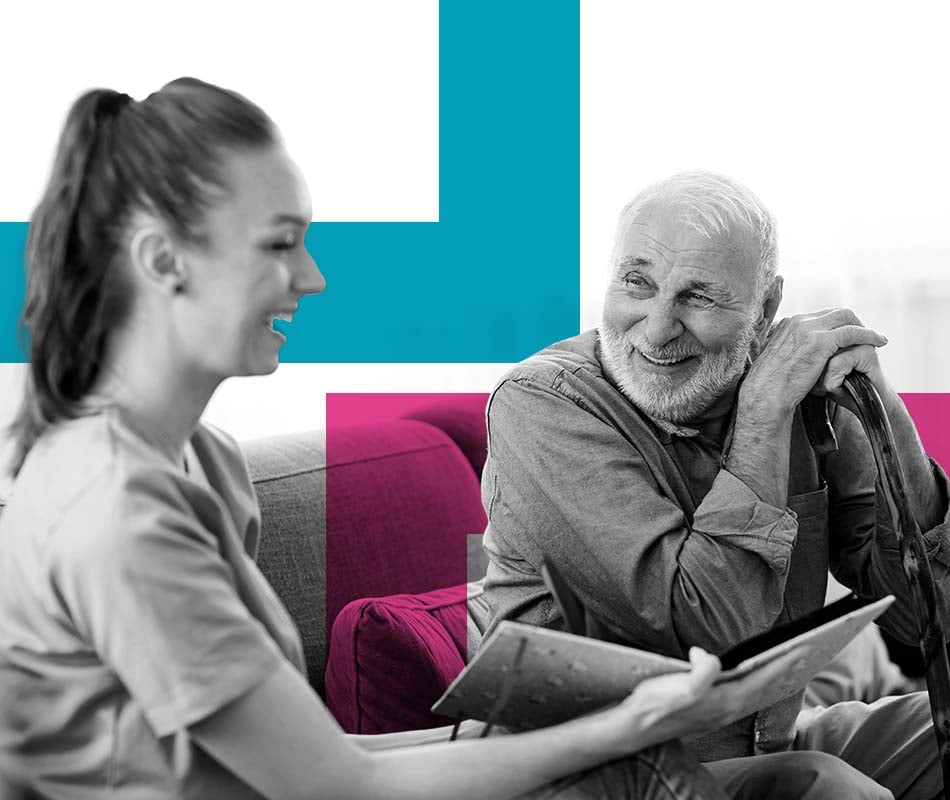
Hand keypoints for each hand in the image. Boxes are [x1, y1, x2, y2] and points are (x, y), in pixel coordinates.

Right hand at [610, 644, 809, 751]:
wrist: (636, 729)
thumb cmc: (654, 705)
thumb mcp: (677, 687)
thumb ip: (700, 673)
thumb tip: (709, 656)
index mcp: (726, 700)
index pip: (764, 677)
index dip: (785, 661)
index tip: (806, 645)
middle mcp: (730, 708)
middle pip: (770, 687)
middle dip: (792, 669)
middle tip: (814, 650)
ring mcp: (723, 712)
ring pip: (762, 693)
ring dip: (781, 678)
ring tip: (797, 663)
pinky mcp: (713, 711)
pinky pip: (750, 696)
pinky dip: (764, 686)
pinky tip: (762, 680)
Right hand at [741, 308, 887, 416]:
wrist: (765, 394)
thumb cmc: (770, 385)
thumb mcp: (779, 360)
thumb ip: (791, 351)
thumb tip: (799, 355)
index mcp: (788, 324)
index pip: (821, 316)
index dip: (839, 324)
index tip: (849, 336)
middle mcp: (798, 322)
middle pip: (836, 312)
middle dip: (854, 322)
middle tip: (866, 336)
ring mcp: (809, 329)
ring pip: (846, 317)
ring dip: (864, 326)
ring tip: (876, 339)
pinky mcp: (821, 341)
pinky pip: (852, 332)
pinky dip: (868, 335)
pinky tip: (878, 341)